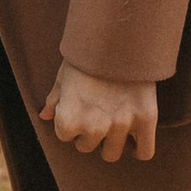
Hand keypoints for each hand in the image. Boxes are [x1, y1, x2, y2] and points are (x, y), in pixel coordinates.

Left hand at [41, 60, 157, 164]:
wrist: (120, 36)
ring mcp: (121, 124)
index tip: (75, 110)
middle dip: (88, 134)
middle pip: (87, 147)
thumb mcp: (65, 74)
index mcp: (69, 117)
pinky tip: (134, 142)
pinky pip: (145, 151)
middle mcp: (95, 126)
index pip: (65, 136)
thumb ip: (54, 98)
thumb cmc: (87, 55)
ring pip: (111, 154)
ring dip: (110, 142)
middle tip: (95, 114)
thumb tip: (44, 116)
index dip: (68, 123)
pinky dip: (139, 150)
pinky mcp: (146, 119)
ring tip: (112, 125)